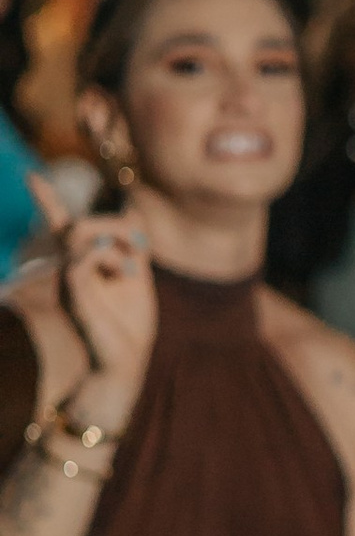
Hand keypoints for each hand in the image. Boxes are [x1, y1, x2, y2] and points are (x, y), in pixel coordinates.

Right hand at [35, 186, 156, 426]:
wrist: (124, 360)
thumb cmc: (128, 321)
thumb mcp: (136, 275)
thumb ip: (130, 243)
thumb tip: (130, 210)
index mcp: (83, 262)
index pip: (59, 223)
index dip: (46, 199)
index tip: (32, 176)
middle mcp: (69, 267)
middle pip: (84, 221)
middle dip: (118, 225)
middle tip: (141, 252)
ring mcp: (68, 277)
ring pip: (83, 233)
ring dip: (119, 242)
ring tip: (134, 270)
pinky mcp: (73, 291)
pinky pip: (81, 256)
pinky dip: (106, 254)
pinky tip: (128, 270)